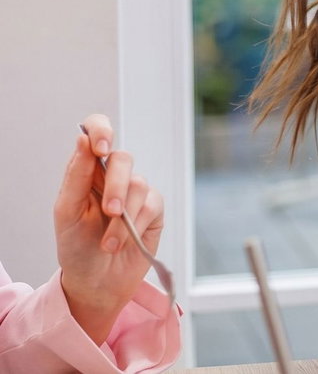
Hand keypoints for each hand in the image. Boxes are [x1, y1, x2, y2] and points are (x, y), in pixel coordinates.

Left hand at [54, 114, 164, 344]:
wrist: (97, 283)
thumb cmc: (76, 248)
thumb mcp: (67, 212)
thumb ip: (77, 176)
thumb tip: (82, 140)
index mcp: (87, 172)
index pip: (96, 133)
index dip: (100, 130)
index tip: (101, 147)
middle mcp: (113, 177)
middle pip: (123, 158)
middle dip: (116, 187)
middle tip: (109, 212)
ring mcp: (135, 193)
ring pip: (139, 184)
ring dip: (123, 218)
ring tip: (109, 243)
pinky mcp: (154, 209)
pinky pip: (152, 204)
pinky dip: (137, 225)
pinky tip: (124, 242)